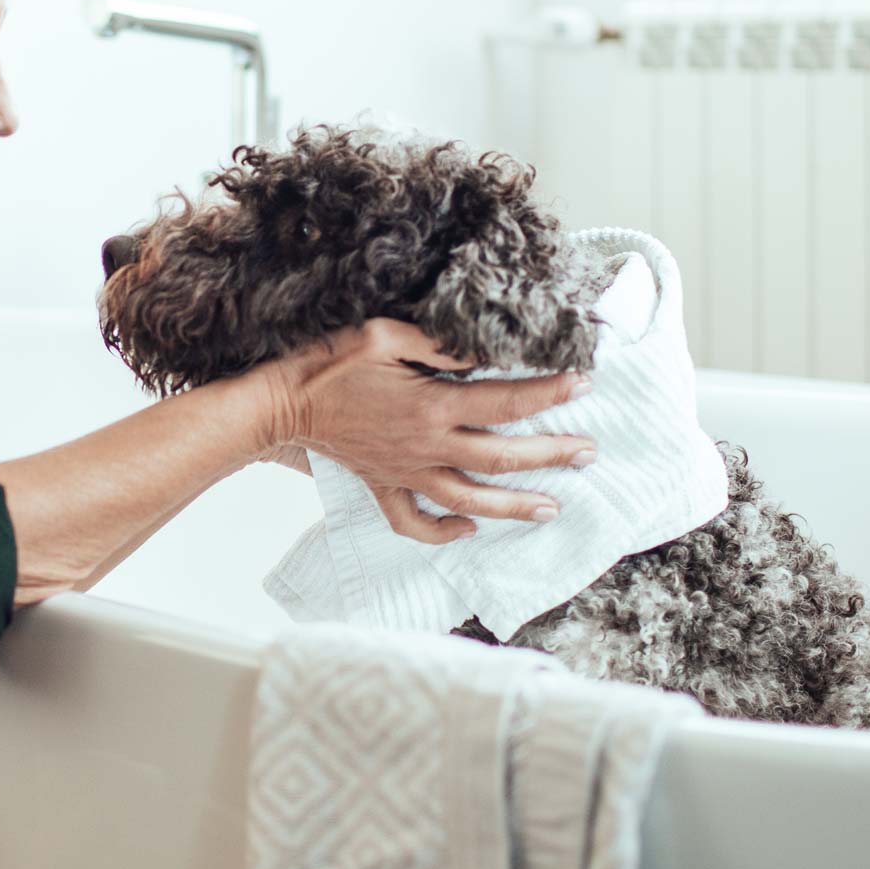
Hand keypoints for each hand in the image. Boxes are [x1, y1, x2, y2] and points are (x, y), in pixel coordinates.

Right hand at [255, 318, 593, 543]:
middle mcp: (426, 446)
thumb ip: (439, 344)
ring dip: (514, 506)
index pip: (506, 400)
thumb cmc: (329, 363)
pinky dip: (442, 532)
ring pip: (470, 499)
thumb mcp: (384, 335)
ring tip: (552, 508)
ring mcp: (406, 472)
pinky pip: (414, 522)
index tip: (583, 384)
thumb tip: (484, 349)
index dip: (549, 392)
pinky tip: (466, 530)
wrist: (280, 404)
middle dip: (551, 455)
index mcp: (432, 406)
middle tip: (589, 453)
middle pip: (501, 457)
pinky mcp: (383, 486)